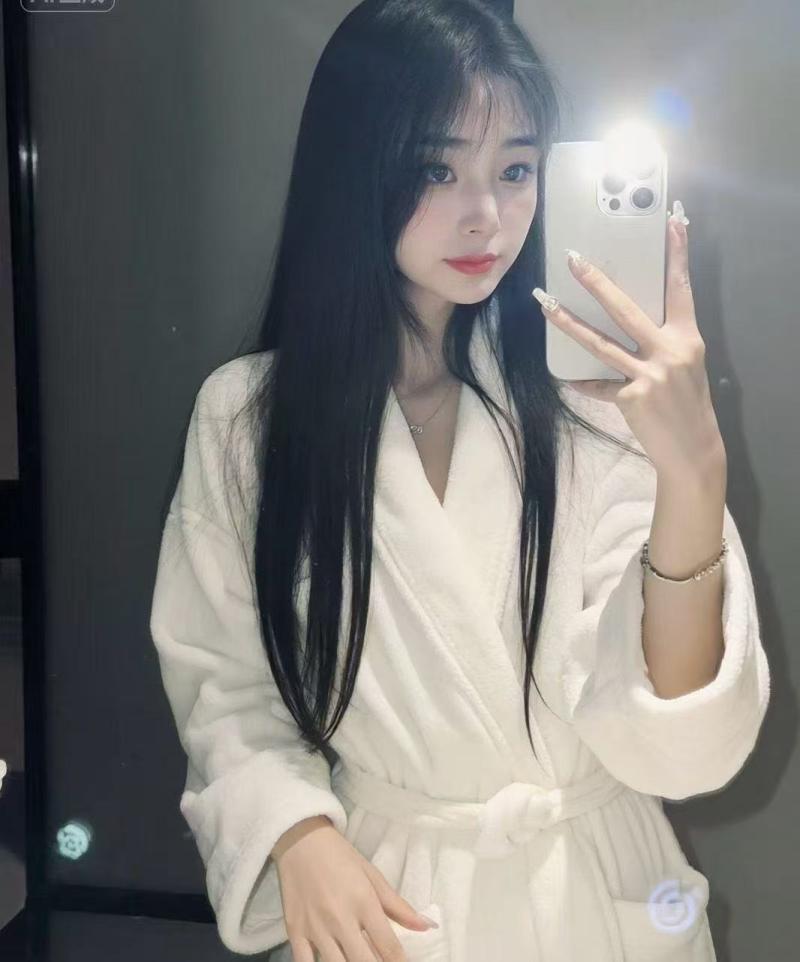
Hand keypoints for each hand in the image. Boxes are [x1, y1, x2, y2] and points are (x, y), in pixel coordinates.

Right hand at [274, 817, 434, 960]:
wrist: (301, 840)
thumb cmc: (340, 856)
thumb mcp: (372, 876)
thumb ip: (398, 906)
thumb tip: (427, 927)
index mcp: (364, 901)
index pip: (388, 946)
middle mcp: (340, 917)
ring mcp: (315, 927)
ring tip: (359, 960)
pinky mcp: (294, 930)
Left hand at [533, 205, 726, 480]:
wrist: (692, 449)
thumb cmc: (686, 404)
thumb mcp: (684, 365)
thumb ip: (661, 342)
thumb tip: (626, 323)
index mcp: (686, 337)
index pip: (680, 287)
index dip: (677, 253)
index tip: (673, 220)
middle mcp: (669, 350)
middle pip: (625, 308)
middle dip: (596, 281)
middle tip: (572, 259)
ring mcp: (649, 374)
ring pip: (599, 342)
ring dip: (568, 322)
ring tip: (545, 304)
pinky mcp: (631, 396)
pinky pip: (598, 384)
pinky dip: (584, 383)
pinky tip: (568, 378)